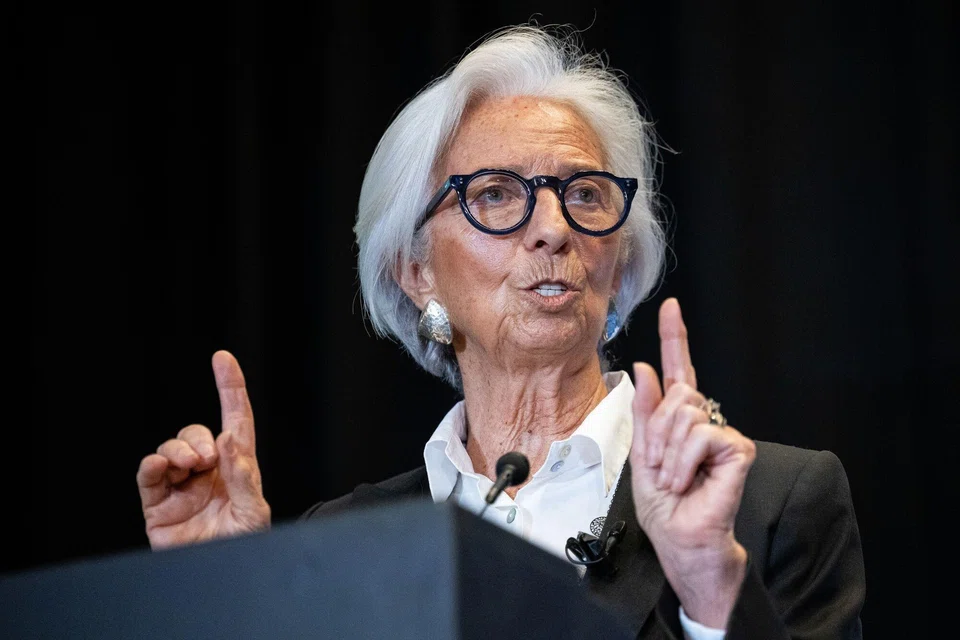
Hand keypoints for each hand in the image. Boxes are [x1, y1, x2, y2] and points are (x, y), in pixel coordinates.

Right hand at [136, 350, 270, 548]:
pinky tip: (162, 466)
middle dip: (198, 437)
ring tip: (190, 467)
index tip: (223, 359)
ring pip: (172, 447)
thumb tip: (229, 438)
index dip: (230, 388)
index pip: (236, 419)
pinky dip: (153, 463)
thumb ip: (244, 476)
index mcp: (238, 468)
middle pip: (197, 432)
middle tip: (206, 458)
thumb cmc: (242, 546)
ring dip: (179, 449)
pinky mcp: (157, 503)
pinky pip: (149, 473)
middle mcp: (209, 471)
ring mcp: (181, 485)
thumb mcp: (254, 513)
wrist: (218, 578)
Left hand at [629, 298, 755, 627]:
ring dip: (668, 452)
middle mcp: (702, 421)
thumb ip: (644, 411)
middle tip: (660, 466)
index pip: (678, 370)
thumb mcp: (641, 454)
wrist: (681, 540)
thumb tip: (645, 367)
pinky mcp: (737, 449)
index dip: (675, 337)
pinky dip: (685, 461)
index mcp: (677, 420)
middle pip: (675, 394)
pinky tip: (689, 481)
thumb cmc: (665, 506)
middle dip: (656, 434)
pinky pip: (701, 435)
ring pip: (685, 414)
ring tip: (674, 478)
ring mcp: (722, 433)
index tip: (671, 307)